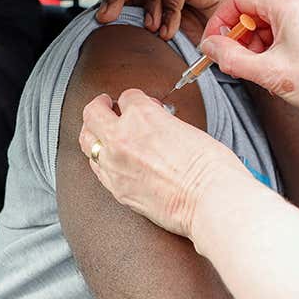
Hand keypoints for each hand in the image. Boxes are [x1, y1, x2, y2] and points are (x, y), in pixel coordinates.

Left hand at [78, 89, 247, 237]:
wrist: (209, 200)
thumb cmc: (210, 167)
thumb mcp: (188, 129)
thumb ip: (163, 124)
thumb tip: (157, 126)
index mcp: (143, 116)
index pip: (128, 97)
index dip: (136, 99)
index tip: (142, 104)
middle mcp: (122, 137)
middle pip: (93, 113)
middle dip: (100, 106)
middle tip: (106, 105)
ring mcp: (114, 165)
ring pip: (88, 141)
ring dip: (94, 132)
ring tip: (102, 131)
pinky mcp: (116, 189)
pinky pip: (97, 168)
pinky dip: (101, 159)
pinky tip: (110, 159)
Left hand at [96, 0, 228, 42]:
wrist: (236, 43)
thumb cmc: (202, 40)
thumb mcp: (165, 34)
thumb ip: (144, 25)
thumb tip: (110, 21)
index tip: (101, 18)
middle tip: (108, 17)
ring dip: (148, 1)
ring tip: (151, 28)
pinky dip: (168, 10)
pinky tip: (169, 31)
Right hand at [198, 0, 298, 115]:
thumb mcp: (268, 72)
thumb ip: (231, 58)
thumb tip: (211, 47)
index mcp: (286, 4)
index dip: (220, 21)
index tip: (215, 44)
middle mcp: (298, 3)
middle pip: (251, 11)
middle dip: (240, 38)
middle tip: (238, 63)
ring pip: (266, 23)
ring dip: (255, 46)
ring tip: (263, 70)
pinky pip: (281, 31)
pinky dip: (271, 48)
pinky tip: (277, 69)